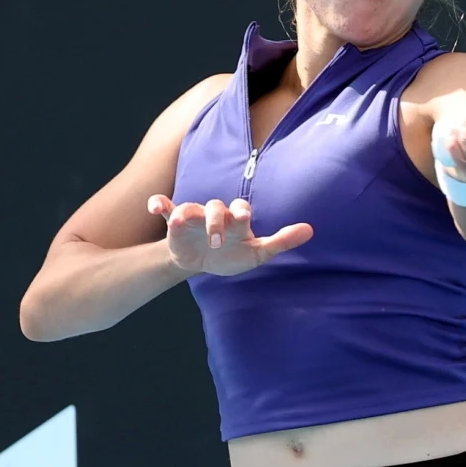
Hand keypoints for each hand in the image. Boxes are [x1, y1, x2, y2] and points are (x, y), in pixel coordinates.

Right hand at [147, 195, 313, 277]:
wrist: (206, 262)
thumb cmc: (234, 254)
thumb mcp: (259, 252)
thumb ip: (282, 241)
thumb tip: (310, 230)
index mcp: (237, 218)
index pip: (240, 208)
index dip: (242, 211)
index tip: (243, 219)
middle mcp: (216, 213)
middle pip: (214, 208)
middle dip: (215, 221)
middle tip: (216, 239)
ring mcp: (195, 217)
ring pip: (190, 208)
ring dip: (186, 213)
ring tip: (181, 220)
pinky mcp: (175, 224)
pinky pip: (166, 208)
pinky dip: (159, 204)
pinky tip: (155, 206)